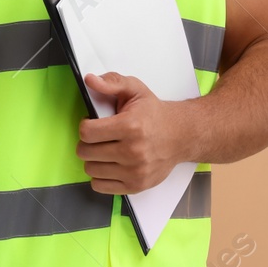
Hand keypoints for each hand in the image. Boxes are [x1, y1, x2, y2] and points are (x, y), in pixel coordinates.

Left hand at [77, 71, 193, 193]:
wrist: (182, 135)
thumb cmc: (154, 113)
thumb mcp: (135, 90)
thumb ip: (112, 82)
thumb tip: (89, 79)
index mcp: (130, 126)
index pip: (87, 132)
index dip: (85, 125)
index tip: (92, 123)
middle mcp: (133, 151)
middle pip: (85, 152)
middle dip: (87, 142)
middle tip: (98, 137)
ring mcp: (135, 171)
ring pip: (90, 169)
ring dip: (93, 159)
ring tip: (105, 149)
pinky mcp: (136, 185)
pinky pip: (100, 186)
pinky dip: (100, 176)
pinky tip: (109, 164)